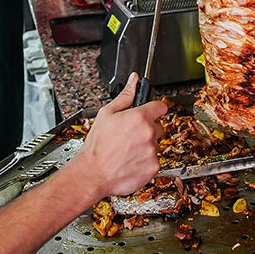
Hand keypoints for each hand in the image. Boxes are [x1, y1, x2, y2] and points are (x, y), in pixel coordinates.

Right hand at [76, 74, 166, 196]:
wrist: (93, 173)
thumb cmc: (97, 145)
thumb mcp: (106, 114)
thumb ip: (125, 96)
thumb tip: (134, 80)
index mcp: (139, 117)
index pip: (161, 106)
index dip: (154, 109)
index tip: (150, 113)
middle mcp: (149, 133)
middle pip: (158, 127)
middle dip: (147, 130)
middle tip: (130, 136)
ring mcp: (153, 151)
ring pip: (155, 145)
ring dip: (145, 146)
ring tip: (127, 151)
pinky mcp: (154, 167)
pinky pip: (154, 161)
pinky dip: (145, 162)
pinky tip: (130, 161)